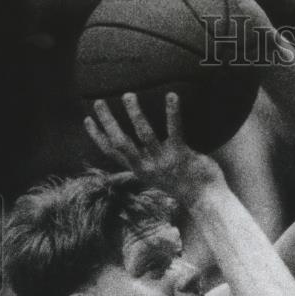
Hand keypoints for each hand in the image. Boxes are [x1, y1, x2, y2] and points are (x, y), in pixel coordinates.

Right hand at [84, 92, 226, 205]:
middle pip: (120, 142)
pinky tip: (172, 96)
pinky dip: (173, 112)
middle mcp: (147, 166)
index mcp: (140, 170)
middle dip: (108, 121)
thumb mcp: (159, 176)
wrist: (206, 200)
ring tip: (128, 95)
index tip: (88, 119)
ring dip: (134, 113)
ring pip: (144, 134)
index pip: (112, 153)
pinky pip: (175, 130)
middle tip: (99, 101)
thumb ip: (148, 161)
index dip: (97, 136)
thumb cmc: (185, 184)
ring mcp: (163, 161)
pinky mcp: (181, 155)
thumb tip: (142, 144)